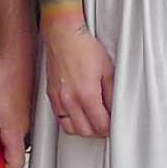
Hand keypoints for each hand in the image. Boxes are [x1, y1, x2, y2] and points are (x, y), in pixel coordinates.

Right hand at [41, 21, 115, 140]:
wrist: (63, 36)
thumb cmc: (83, 47)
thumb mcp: (107, 70)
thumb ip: (112, 93)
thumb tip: (115, 108)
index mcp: (86, 94)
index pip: (100, 125)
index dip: (110, 128)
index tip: (114, 125)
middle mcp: (70, 100)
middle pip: (85, 131)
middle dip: (98, 131)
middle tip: (106, 124)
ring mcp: (58, 99)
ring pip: (71, 129)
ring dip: (83, 129)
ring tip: (92, 122)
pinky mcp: (51, 96)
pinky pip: (60, 119)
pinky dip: (70, 122)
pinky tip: (78, 115)